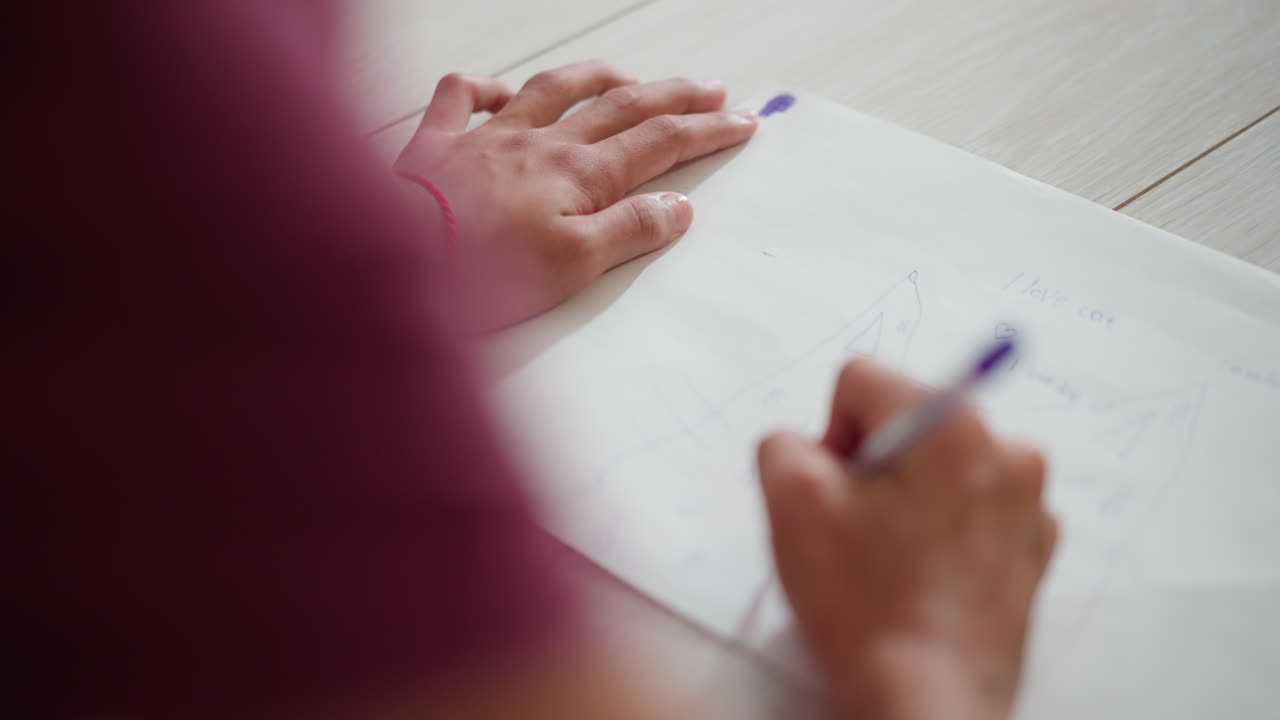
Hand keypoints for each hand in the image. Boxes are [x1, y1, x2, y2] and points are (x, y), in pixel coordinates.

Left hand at [393, 60, 757, 327]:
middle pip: (621, 107)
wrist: (393, 263)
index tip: (741, 121)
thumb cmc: (480, 274)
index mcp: (579, 175)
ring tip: (629, 75)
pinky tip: (501, 91)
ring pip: (553, 89)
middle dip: (673, 95)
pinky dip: (484, 88)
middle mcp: (540, 144)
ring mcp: (487, 137)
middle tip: (711, 87)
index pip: (659, 144)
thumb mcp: (574, 266)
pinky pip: (461, 97)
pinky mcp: (437, 144)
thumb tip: (677, 207)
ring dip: (597, 77)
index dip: (705, 130)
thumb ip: (629, 232)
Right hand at [757, 360, 1057, 719]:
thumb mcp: (789, 501)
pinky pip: (971, 507)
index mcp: (950, 423)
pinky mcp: (1033, 544)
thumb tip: (809, 444)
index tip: (838, 493)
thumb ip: (783, 441)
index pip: (861, 381)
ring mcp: (1028, 500)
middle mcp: (1005, 448)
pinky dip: (944, 531)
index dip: (831, 437)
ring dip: (908, 498)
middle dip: (872, 466)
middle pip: (905, 421)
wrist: (925, 700)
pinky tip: (922, 576)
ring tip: (892, 560)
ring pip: (938, 465)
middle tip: (860, 532)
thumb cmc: (868, 607)